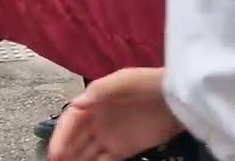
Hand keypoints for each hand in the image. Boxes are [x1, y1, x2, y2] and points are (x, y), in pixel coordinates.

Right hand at [48, 68, 183, 160]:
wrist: (178, 98)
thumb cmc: (147, 84)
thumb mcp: (122, 81)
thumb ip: (99, 91)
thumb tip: (75, 104)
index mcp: (94, 101)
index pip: (71, 120)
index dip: (61, 135)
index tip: (56, 152)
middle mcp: (98, 120)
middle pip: (75, 139)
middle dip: (64, 152)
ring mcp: (111, 136)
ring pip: (86, 152)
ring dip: (75, 160)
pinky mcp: (125, 149)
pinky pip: (104, 160)